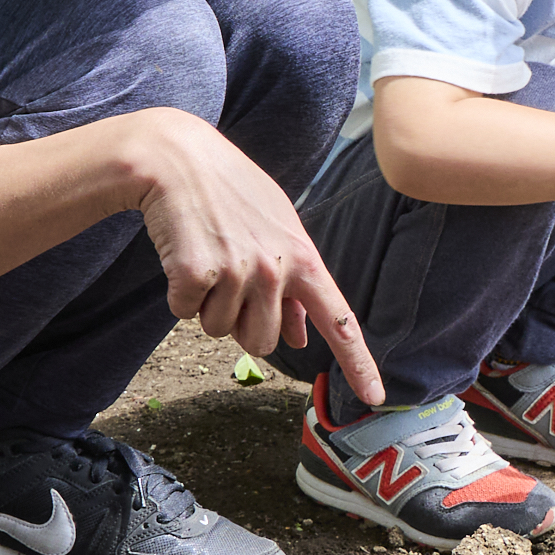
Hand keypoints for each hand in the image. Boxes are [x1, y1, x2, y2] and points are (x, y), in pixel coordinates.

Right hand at [127, 111, 385, 402]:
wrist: (178, 158)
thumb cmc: (232, 193)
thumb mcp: (278, 228)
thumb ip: (294, 284)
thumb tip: (301, 336)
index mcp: (304, 258)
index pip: (340, 320)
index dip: (358, 362)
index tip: (376, 396)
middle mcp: (276, 269)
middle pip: (261, 343)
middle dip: (240, 323)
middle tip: (229, 277)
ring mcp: (238, 271)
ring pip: (219, 331)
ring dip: (207, 305)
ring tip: (208, 257)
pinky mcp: (196, 273)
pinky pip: (184, 312)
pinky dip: (179, 292)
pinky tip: (183, 253)